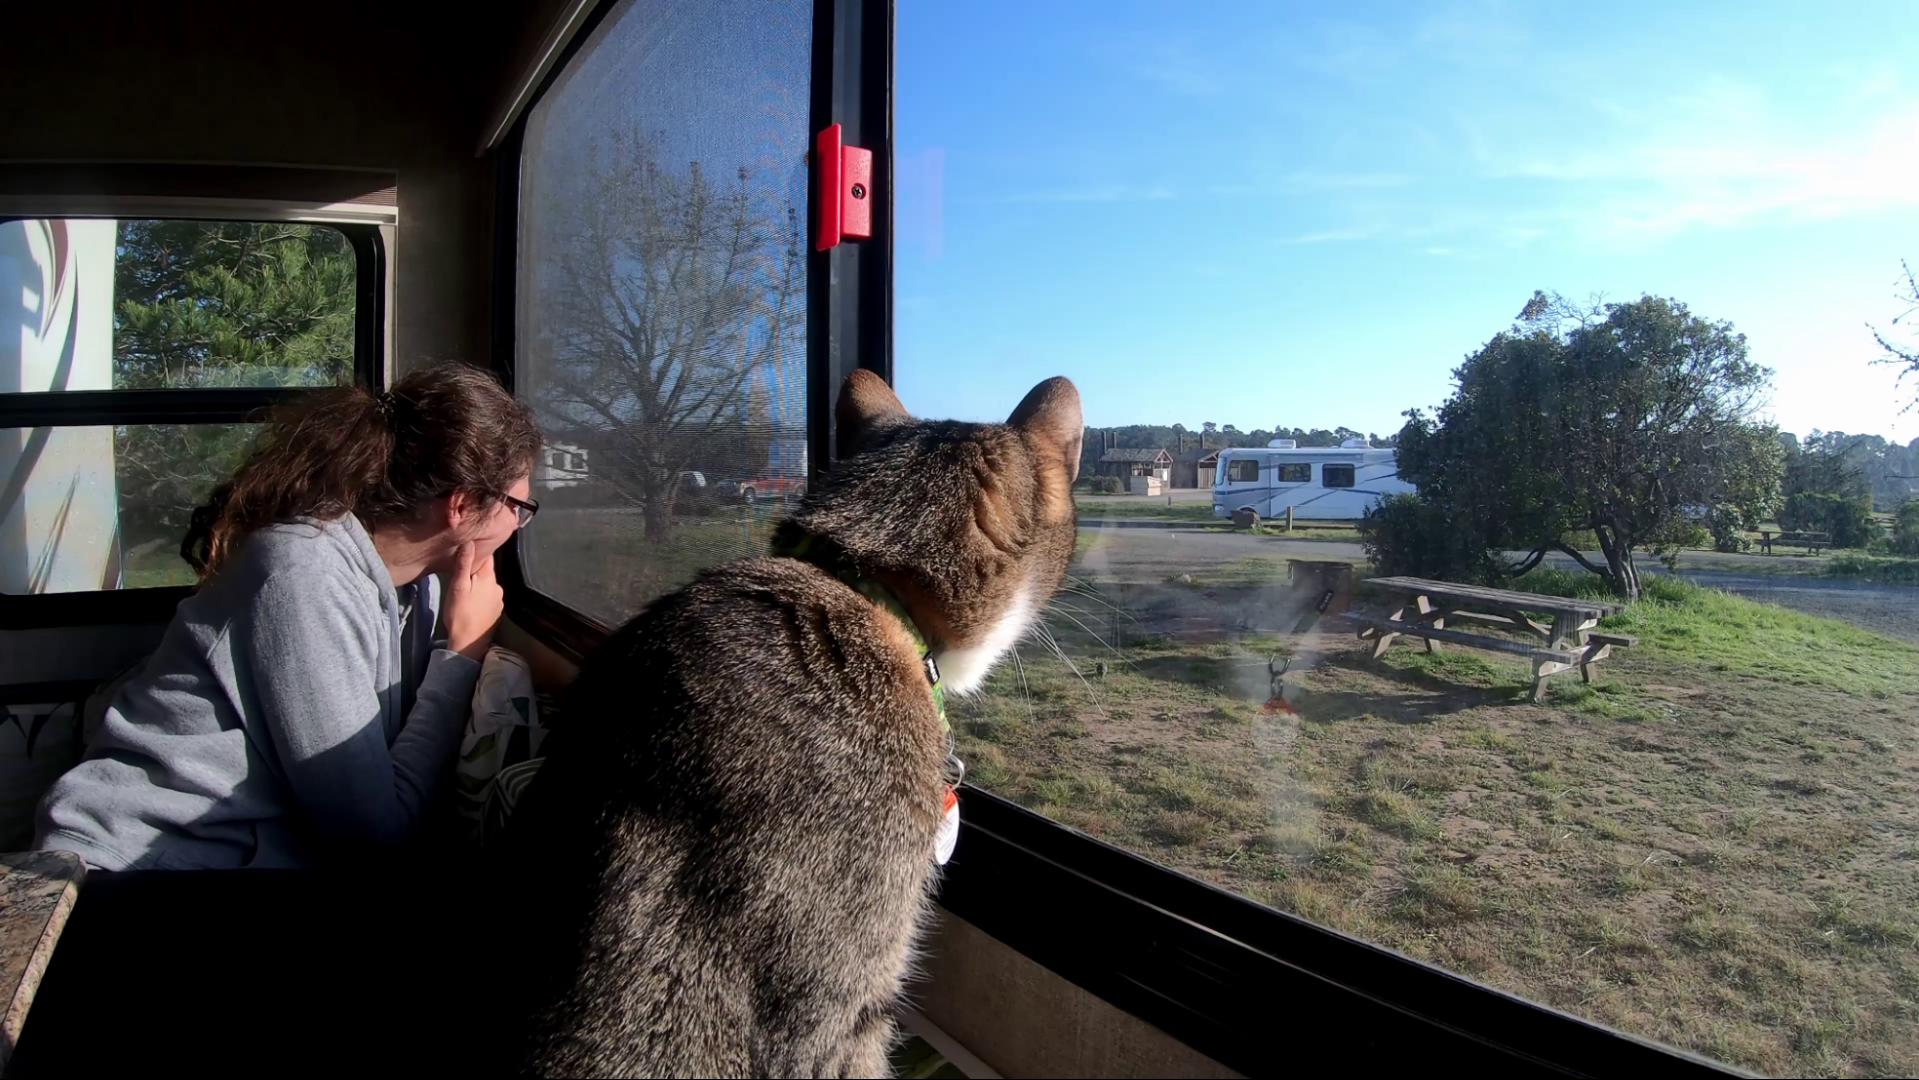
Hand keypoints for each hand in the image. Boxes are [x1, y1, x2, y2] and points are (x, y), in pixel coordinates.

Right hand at [444, 542, 503, 661]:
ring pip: (487, 584)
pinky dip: (481, 595)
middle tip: (460, 570)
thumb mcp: (458, 586)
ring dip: (478, 583)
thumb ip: (464, 564)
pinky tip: (472, 600)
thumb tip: (470, 541)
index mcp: (489, 578)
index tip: (468, 548)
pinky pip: (488, 596)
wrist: (468, 643)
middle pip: (487, 570)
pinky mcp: (496, 611)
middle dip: (475, 568)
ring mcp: (499, 600)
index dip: (477, 550)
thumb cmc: (460, 613)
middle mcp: (498, 587)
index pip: (487, 556)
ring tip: (464, 586)